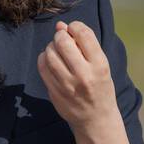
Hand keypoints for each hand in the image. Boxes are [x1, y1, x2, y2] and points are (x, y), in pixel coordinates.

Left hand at [37, 20, 118, 134]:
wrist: (95, 118)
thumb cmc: (100, 87)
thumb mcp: (101, 65)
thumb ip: (84, 45)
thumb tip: (61, 25)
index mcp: (100, 65)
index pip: (84, 34)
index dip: (75, 26)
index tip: (73, 29)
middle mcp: (84, 75)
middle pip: (63, 42)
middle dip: (60, 35)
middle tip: (62, 38)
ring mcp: (67, 85)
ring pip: (50, 54)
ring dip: (51, 46)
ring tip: (57, 50)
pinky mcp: (55, 92)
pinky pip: (42, 67)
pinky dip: (44, 58)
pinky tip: (50, 60)